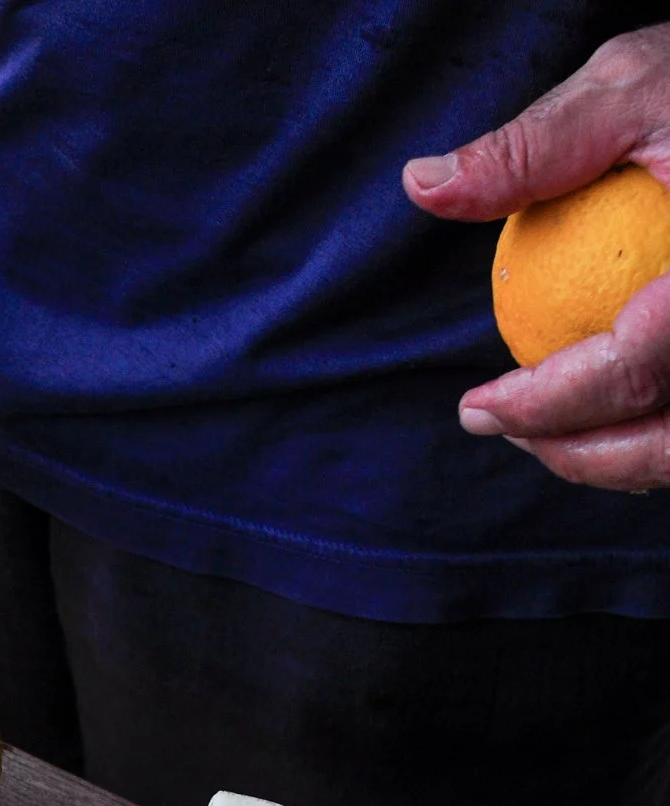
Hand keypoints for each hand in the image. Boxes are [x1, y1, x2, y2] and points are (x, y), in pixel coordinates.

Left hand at [404, 25, 669, 489]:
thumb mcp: (632, 87)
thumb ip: (534, 147)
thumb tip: (424, 185)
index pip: (638, 366)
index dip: (547, 405)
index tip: (476, 408)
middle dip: (581, 453)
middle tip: (499, 428)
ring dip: (622, 454)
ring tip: (541, 429)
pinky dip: (657, 426)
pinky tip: (598, 407)